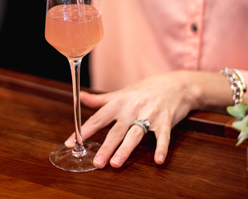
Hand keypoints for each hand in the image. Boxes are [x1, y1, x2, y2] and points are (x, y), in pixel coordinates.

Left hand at [65, 71, 205, 168]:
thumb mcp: (122, 93)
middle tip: (97, 162)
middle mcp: (133, 108)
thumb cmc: (146, 90)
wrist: (176, 84)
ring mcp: (150, 114)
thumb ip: (101, 99)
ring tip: (116, 163)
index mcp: (119, 102)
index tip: (71, 143)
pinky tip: (157, 160)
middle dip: (106, 146)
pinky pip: (163, 136)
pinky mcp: (166, 121)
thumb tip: (80, 96)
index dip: (84, 131)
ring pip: (135, 134)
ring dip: (125, 149)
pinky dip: (161, 148)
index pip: (98, 118)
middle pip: (116, 130)